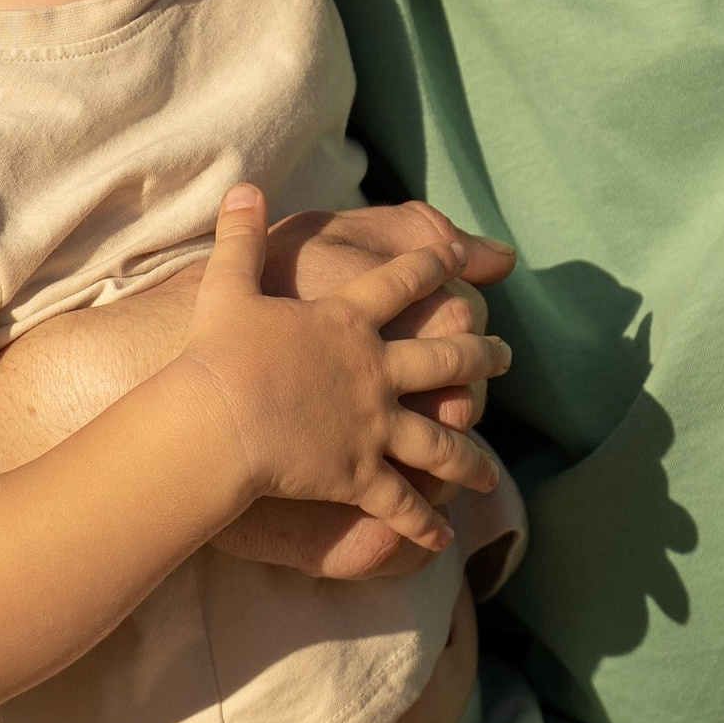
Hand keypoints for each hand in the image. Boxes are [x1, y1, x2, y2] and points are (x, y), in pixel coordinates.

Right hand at [182, 189, 504, 550]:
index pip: (405, 281)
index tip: (460, 260)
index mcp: (349, 319)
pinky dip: (422, 524)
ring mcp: (374, 425)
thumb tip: (243, 185)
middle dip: (480, 355)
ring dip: (471, 456)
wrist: (218, 419)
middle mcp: (376, 370)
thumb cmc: (218, 351)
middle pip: (446, 358)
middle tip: (505, 357)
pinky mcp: (360, 475)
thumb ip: (239, 234)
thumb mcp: (228, 283)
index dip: (435, 266)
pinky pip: (402, 503)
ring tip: (492, 469)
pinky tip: (443, 538)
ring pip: (441, 441)